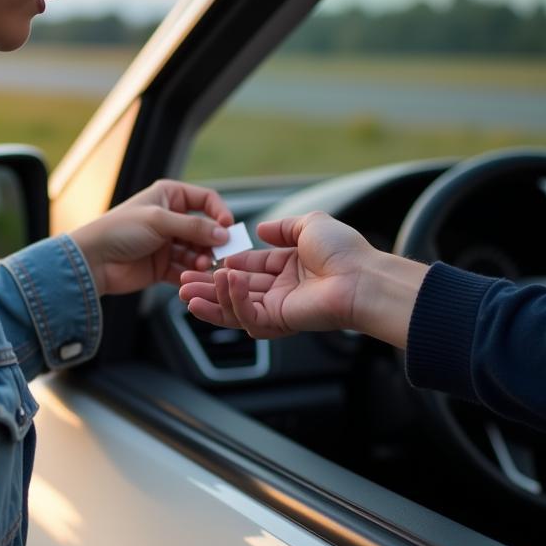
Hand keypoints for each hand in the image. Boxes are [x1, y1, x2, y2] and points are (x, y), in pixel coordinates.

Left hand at [70, 179, 233, 296]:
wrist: (92, 260)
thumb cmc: (119, 230)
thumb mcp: (159, 221)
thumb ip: (193, 227)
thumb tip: (224, 233)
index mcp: (169, 196)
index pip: (206, 200)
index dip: (220, 212)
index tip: (228, 227)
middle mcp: (171, 218)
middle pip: (205, 229)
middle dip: (213, 242)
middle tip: (220, 254)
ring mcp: (168, 243)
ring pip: (198, 251)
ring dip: (203, 259)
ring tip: (202, 266)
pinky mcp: (163, 266)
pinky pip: (185, 270)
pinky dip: (191, 274)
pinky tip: (191, 278)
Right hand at [179, 211, 426, 348]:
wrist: (362, 276)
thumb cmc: (345, 251)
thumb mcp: (311, 224)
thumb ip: (283, 226)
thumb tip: (260, 230)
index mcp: (289, 268)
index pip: (249, 268)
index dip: (226, 265)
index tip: (207, 259)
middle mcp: (282, 290)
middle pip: (236, 291)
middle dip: (207, 287)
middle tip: (183, 281)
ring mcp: (279, 307)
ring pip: (234, 308)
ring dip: (209, 298)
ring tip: (187, 289)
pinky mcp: (278, 321)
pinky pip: (246, 317)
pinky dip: (228, 304)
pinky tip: (217, 286)